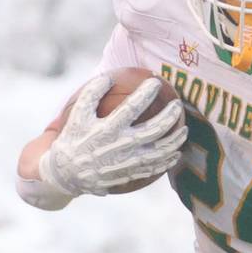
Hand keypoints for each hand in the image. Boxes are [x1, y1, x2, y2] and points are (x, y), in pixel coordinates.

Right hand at [38, 75, 186, 196]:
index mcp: (107, 129)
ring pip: (159, 152)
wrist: (66, 174)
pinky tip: (176, 153)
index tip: (155, 81)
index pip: (132, 107)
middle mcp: (120, 146)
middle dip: (169, 116)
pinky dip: (168, 161)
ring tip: (184, 130)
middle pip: (153, 130)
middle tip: (177, 105)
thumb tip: (108, 77)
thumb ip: (91, 95)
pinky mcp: (129, 175)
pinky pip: (154, 169)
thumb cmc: (72, 140)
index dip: (145, 93)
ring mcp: (127, 163)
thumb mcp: (76, 116)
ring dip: (175, 140)